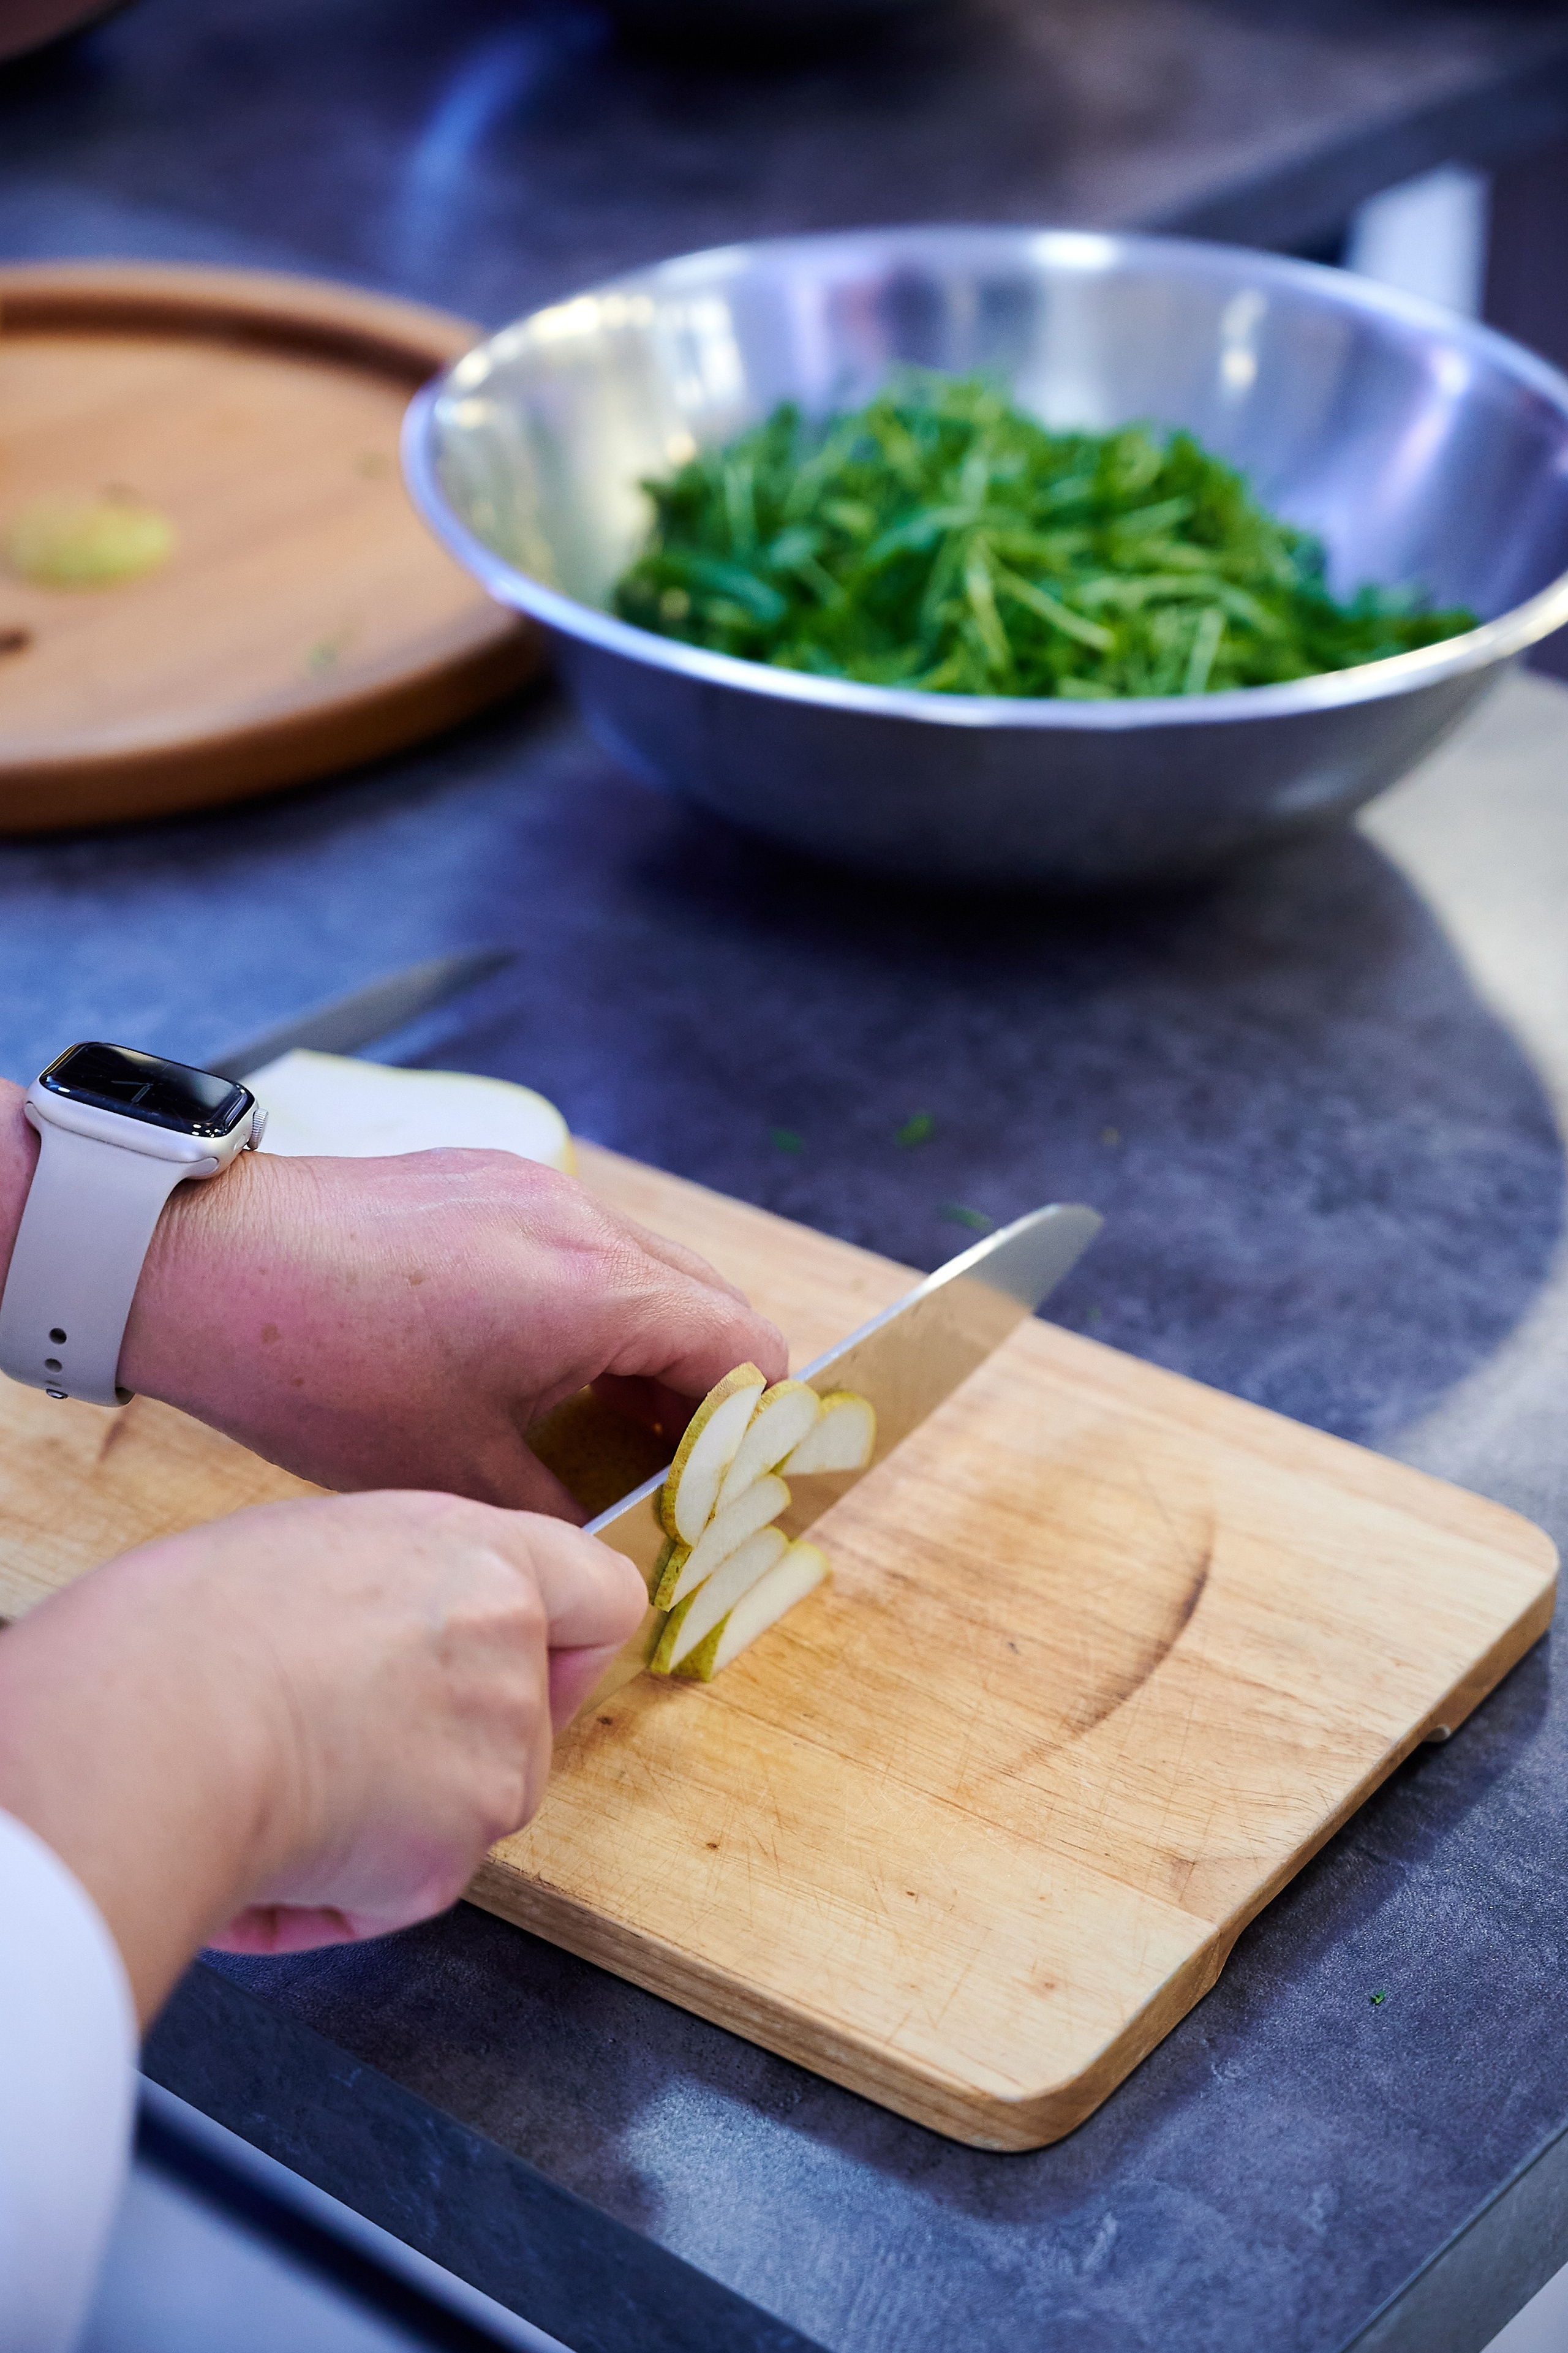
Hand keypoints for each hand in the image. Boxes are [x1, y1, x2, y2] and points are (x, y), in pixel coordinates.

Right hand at [0, 1490, 645, 2019]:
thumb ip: (402, 1594)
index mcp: (480, 1556)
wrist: (146, 1725)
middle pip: (528, 1721)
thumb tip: (396, 1648)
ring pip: (461, 1809)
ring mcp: (493, 1761)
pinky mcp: (446, 1862)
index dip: (565, 1639)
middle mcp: (509, 1652)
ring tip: (272, 1786)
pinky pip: (393, 1892)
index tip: (520, 1662)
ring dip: (385, 1819)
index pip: (604, 1597)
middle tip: (343, 1740)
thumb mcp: (314, 1553)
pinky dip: (333, 1892)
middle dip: (452, 1745)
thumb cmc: (186, 1627)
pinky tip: (259, 1853)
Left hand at [115, 1141, 786, 1512]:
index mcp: (596, 1290)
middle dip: (707, 1388)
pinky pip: (584, 1242)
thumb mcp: (452, 1471)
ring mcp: (538, 1189)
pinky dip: (596, 1303)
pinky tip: (546, 1363)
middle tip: (680, 1466)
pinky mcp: (491, 1179)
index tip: (731, 1483)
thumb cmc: (322, 1369)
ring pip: (650, 1267)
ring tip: (614, 1422)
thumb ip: (559, 1511)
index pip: (745, 1349)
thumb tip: (610, 1545)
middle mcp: (585, 1222)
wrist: (201, 1266)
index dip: (755, 1425)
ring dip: (652, 1343)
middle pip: (710, 1300)